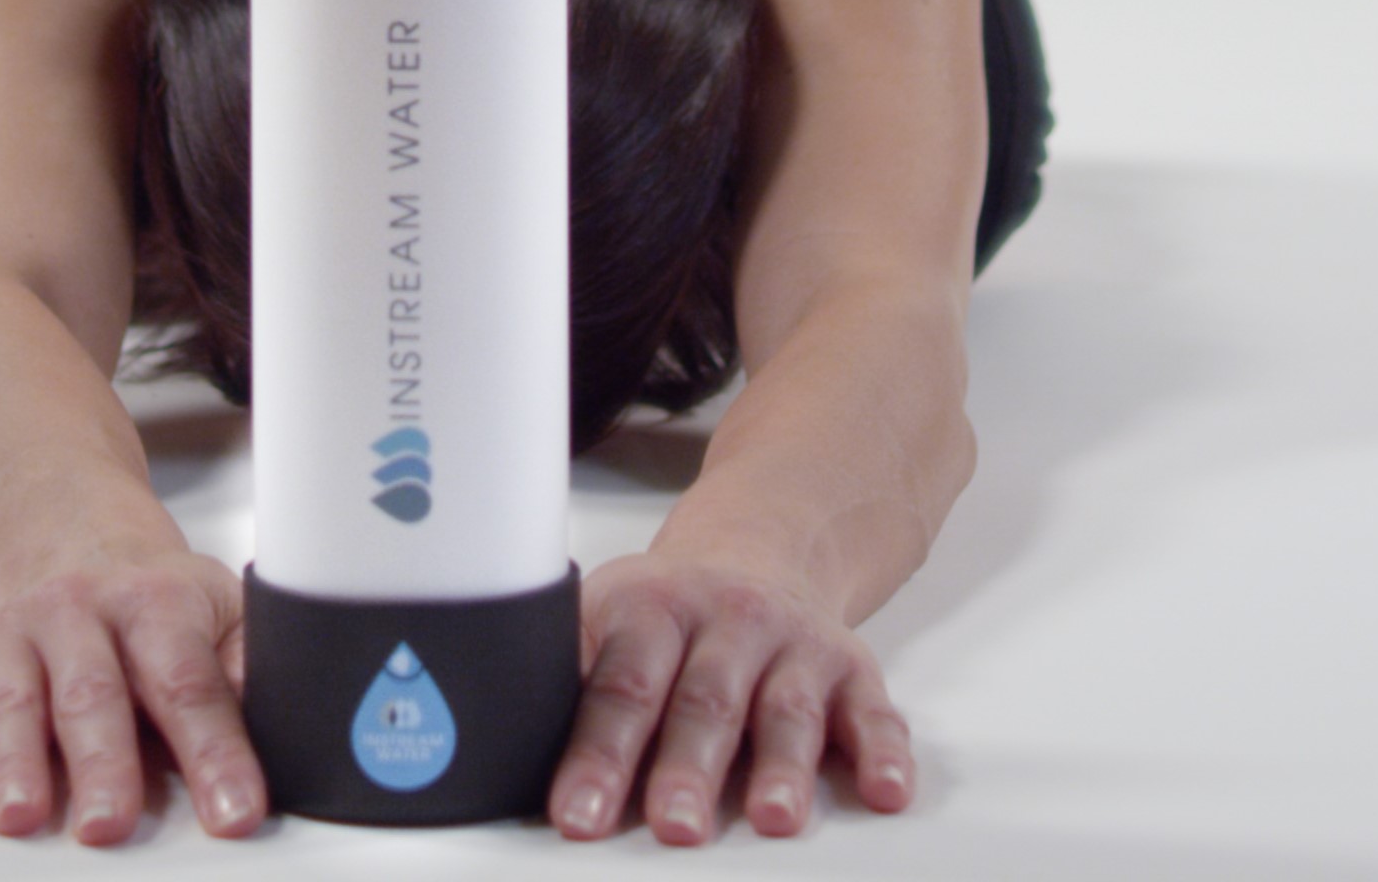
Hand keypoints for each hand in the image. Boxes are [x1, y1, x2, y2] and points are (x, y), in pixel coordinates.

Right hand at [0, 549, 262, 844]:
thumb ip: (251, 669)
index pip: (190, 682)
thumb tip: (299, 721)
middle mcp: (80, 612)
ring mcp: (17, 635)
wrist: (77, 546)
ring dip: (16, 760)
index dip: (215, 751)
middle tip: (110, 825)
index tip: (236, 813)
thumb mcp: (222, 616)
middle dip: (103, 762)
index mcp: (157, 603)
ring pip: (15, 700)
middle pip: (94, 693)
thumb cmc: (160, 609)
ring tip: (23, 817)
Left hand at [550, 551, 914, 843]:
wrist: (762, 549)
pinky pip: (874, 712)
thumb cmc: (671, 617)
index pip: (619, 685)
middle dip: (686, 767)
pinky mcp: (851, 670)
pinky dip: (884, 752)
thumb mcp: (609, 622)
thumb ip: (570, 680)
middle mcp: (726, 621)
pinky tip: (884, 791)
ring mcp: (792, 644)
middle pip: (703, 701)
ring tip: (770, 818)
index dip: (596, 753)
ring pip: (786, 708)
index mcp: (650, 609)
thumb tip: (493, 751)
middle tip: (671, 827)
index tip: (576, 816)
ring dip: (779, 766)